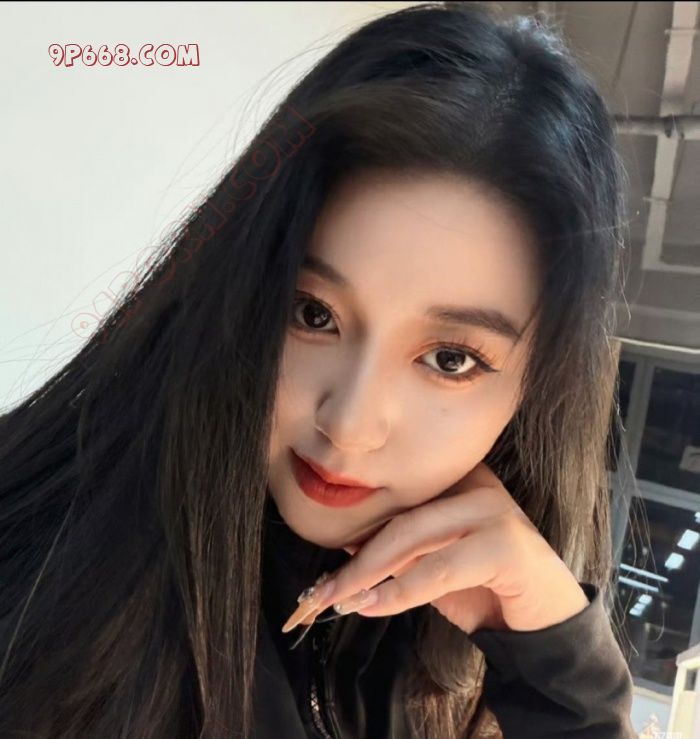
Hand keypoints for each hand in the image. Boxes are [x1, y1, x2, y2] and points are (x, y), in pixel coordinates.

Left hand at [283, 461, 589, 634]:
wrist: (544, 622)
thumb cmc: (484, 587)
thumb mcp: (432, 563)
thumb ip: (399, 548)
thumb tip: (343, 542)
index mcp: (457, 479)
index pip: (396, 499)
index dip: (356, 531)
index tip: (324, 567)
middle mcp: (476, 484)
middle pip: (400, 518)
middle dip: (356, 558)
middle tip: (319, 591)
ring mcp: (493, 510)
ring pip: (414, 538)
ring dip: (367, 573)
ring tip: (337, 599)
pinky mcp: (506, 544)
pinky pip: (439, 569)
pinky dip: (400, 591)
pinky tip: (374, 606)